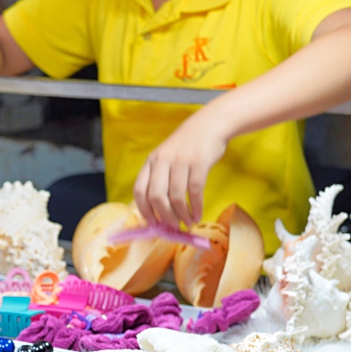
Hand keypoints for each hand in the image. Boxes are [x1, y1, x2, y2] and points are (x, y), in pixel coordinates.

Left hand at [133, 112, 229, 227]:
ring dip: (182, 215)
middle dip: (164, 217)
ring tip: (187, 224)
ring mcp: (181, 161)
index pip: (140, 190)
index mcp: (151, 162)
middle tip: (172, 227)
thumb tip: (158, 211)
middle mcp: (163, 161)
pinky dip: (196, 207)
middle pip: (157, 197)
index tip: (152, 223)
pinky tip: (198, 215)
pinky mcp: (199, 163)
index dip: (144, 210)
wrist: (210, 124)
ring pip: (177, 197)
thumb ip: (160, 178)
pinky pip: (195, 191)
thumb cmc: (187, 146)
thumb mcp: (166, 157)